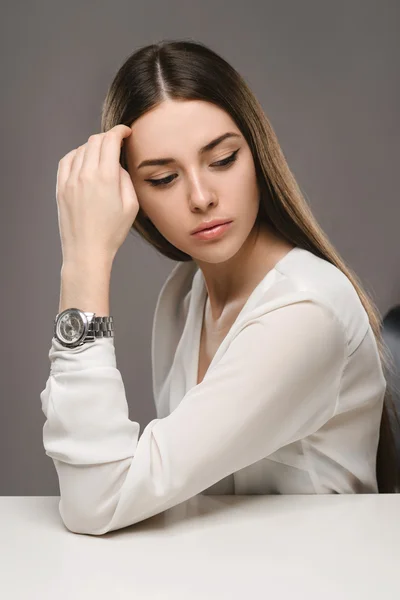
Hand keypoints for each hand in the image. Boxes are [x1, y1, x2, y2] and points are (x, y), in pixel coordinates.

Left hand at [56, 124, 138, 265]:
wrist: (86, 250)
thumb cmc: (111, 232)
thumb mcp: (131, 206)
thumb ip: (126, 179)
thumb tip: (117, 165)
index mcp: (106, 177)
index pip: (110, 140)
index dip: (119, 131)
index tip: (126, 132)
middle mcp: (86, 174)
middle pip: (95, 141)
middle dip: (108, 138)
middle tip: (116, 144)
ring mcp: (70, 180)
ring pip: (81, 149)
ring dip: (93, 147)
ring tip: (101, 157)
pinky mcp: (61, 187)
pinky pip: (67, 160)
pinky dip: (76, 155)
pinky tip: (84, 162)